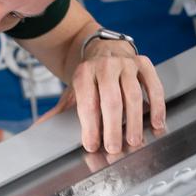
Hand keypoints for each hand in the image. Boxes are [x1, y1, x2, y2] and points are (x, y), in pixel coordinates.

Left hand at [45, 43, 166, 154]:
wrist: (104, 48)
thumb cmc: (90, 78)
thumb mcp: (72, 91)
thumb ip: (58, 112)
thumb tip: (37, 130)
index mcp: (84, 73)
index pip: (87, 102)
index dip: (90, 126)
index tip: (92, 145)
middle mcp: (105, 66)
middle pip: (111, 100)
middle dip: (112, 127)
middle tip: (114, 147)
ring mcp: (126, 64)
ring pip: (133, 94)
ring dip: (134, 121)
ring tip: (133, 140)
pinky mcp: (144, 64)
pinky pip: (153, 85)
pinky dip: (157, 105)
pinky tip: (156, 122)